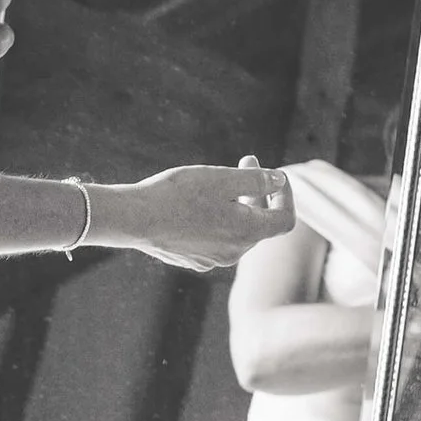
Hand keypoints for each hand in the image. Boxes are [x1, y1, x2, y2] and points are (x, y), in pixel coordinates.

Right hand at [98, 158, 292, 270]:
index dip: (286, 197)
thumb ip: (257, 181)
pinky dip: (214, 218)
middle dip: (257, 192)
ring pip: (235, 230)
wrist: (134, 219)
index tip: (276, 176)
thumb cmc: (179, 195)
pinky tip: (194, 203)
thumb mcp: (223, 179)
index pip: (284, 220)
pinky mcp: (192, 259)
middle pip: (259, 223)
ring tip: (218, 181)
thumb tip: (279, 181)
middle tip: (245, 160)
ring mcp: (211, 260)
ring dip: (236, 205)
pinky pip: (213, 238)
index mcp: (247, 233)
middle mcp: (233, 253)